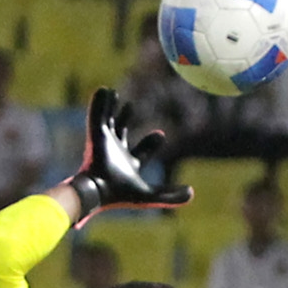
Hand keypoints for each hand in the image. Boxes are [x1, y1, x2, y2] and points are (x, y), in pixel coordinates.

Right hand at [69, 86, 190, 214]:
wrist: (100, 190)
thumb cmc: (122, 195)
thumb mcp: (151, 196)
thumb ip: (171, 196)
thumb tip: (191, 193)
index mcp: (129, 165)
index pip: (142, 151)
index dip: (151, 143)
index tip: (161, 134)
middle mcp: (116, 152)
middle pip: (121, 132)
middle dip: (125, 119)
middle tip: (130, 106)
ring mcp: (105, 143)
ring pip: (108, 120)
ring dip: (110, 107)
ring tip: (112, 93)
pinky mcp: (95, 134)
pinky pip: (97, 114)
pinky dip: (99, 102)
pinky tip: (103, 90)